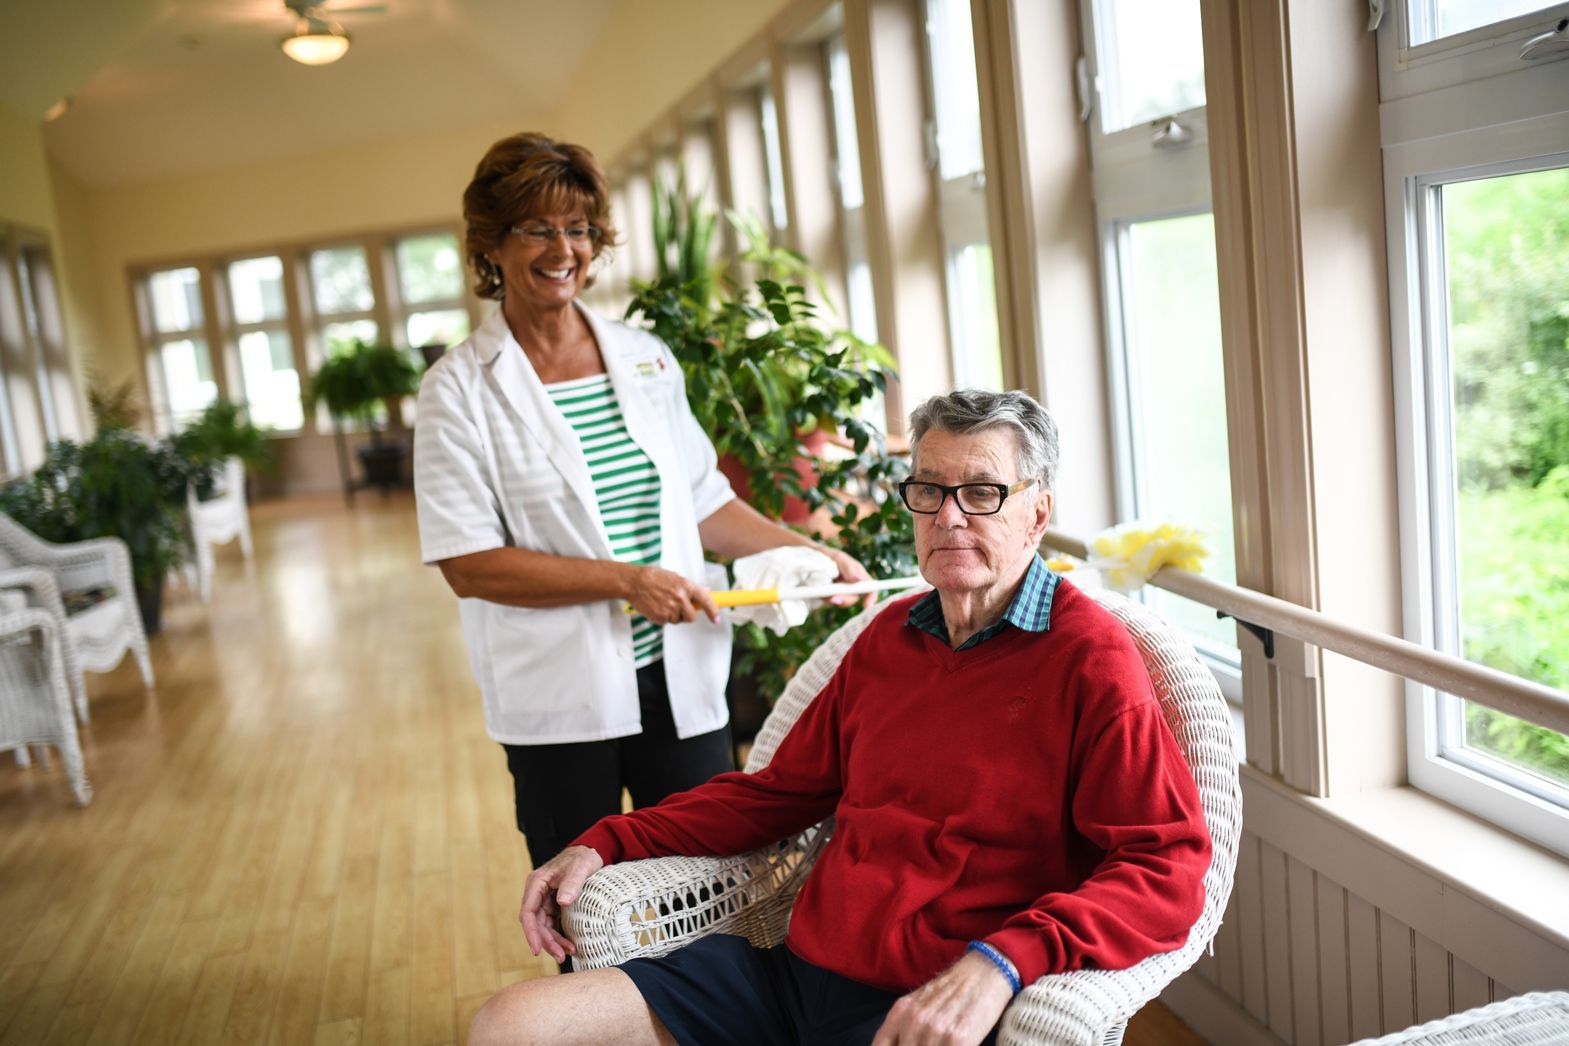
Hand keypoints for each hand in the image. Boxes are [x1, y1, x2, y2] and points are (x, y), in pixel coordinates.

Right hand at [518, 845, 604, 962]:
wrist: (590, 852)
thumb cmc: (583, 858)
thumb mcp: (580, 868)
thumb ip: (572, 883)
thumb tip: (562, 902)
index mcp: (536, 883)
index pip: (528, 913)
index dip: (531, 933)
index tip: (536, 950)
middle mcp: (537, 894)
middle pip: (536, 924)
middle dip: (547, 942)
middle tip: (561, 956)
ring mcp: (545, 901)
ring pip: (544, 927)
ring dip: (554, 942)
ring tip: (568, 953)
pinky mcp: (554, 906)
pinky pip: (553, 925)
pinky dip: (560, 936)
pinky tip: (569, 946)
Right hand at [626, 565, 718, 623]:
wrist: (634, 582)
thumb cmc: (654, 578)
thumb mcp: (675, 578)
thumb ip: (691, 587)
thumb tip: (706, 592)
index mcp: (686, 586)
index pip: (705, 600)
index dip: (713, 611)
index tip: (716, 619)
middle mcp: (680, 598)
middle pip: (692, 617)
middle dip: (686, 615)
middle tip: (677, 607)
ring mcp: (670, 608)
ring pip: (678, 620)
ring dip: (673, 615)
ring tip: (662, 603)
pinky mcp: (660, 617)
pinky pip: (667, 622)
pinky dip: (663, 617)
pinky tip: (656, 606)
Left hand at [816, 546, 872, 606]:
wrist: (807, 555)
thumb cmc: (828, 554)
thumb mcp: (838, 557)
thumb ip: (848, 567)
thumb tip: (859, 579)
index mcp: (858, 575)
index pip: (870, 588)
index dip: (871, 598)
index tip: (865, 605)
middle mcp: (851, 585)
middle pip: (853, 598)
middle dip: (844, 599)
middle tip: (832, 598)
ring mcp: (840, 592)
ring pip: (840, 601)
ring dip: (831, 597)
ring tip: (821, 589)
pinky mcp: (829, 596)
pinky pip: (829, 600)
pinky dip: (823, 596)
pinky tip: (817, 590)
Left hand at [871, 952, 1013, 1045]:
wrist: (984, 972)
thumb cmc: (953, 989)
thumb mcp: (919, 1002)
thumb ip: (902, 1026)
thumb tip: (899, 1043)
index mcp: (900, 1013)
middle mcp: (914, 1022)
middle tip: (930, 1044)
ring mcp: (935, 1031)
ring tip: (943, 1043)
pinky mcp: (958, 1040)